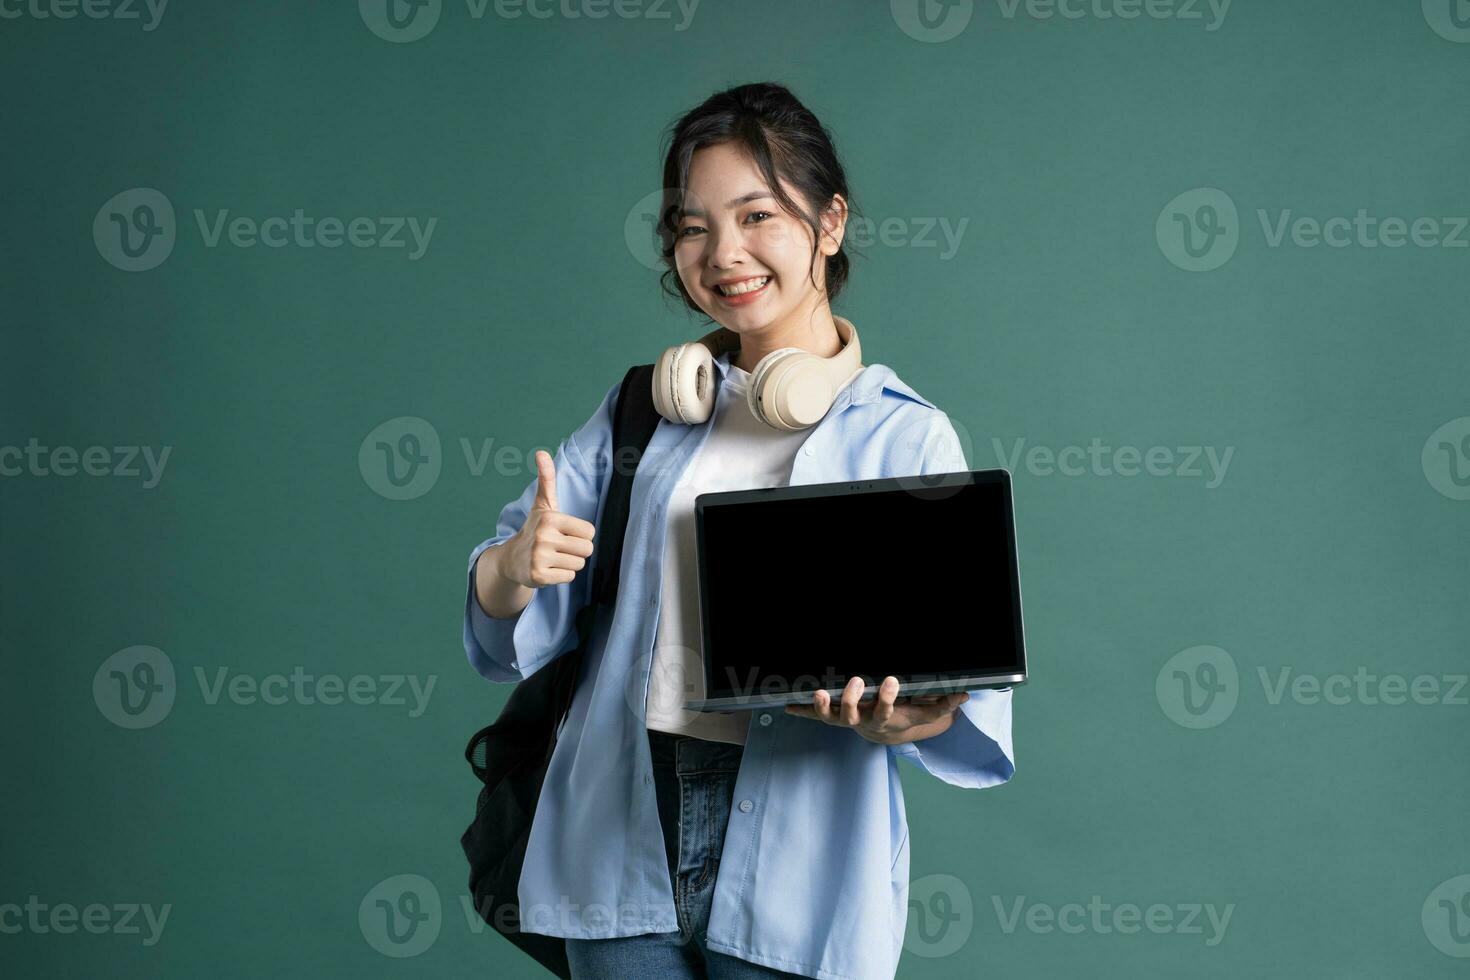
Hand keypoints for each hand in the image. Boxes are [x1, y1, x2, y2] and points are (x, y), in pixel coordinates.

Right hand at [500, 450, 595, 588]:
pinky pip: (569, 578)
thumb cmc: (535, 529)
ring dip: (569, 563)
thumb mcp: (543, 505)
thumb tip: (542, 452)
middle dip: (577, 550)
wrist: (512, 559)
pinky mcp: (538, 576)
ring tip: (554, 558)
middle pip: (587, 549)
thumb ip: (547, 479)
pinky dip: (562, 576)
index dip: (580, 535)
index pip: (589, 532)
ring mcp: (539, 557)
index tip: (564, 533)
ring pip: (579, 564)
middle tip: (560, 548)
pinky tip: (548, 569)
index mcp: (550, 518)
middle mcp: (543, 537)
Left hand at [784, 676, 969, 745]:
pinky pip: (813, 715)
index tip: (890, 680)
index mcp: (883, 719)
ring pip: (829, 717)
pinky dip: (801, 711)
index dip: (887, 697)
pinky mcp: (831, 717)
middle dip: (850, 698)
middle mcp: (860, 721)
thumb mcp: (925, 712)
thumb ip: (943, 704)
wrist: (883, 732)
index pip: (885, 710)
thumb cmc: (904, 717)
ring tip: (817, 691)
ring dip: (820, 706)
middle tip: (855, 680)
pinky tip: (787, 705)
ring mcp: (843, 720)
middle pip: (851, 715)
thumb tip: (965, 695)